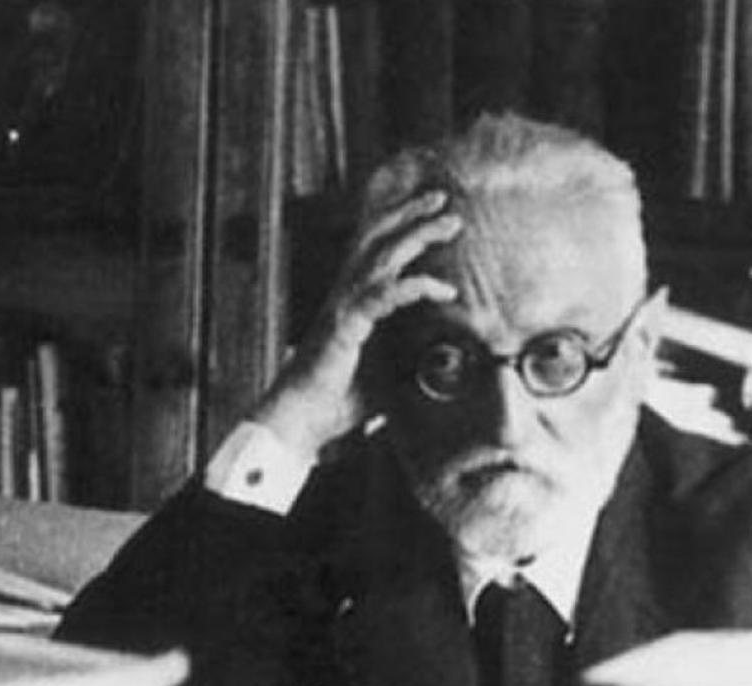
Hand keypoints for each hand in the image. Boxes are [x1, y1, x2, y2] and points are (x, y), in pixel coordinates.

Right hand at [254, 190, 461, 458]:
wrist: (303, 421)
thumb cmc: (339, 401)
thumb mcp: (386, 373)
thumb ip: (408, 358)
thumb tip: (443, 363)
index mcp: (352, 300)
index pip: (376, 250)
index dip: (401, 225)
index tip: (434, 211)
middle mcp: (345, 295)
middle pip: (378, 239)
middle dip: (411, 214)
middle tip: (444, 199)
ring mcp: (344, 307)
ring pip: (381, 256)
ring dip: (417, 235)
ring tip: (448, 223)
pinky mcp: (346, 326)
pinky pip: (383, 296)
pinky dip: (415, 287)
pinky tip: (443, 289)